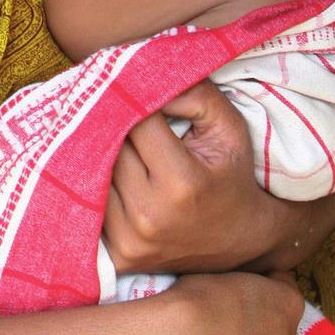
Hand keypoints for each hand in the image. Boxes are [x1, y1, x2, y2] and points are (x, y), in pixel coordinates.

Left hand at [104, 80, 272, 274]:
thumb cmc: (233, 173)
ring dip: (103, 157)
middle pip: (110, 148)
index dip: (138, 104)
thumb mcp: (227, 125)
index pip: (135, 122)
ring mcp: (130, 241)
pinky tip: (111, 176)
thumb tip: (144, 77)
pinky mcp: (118, 258)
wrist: (242, 238)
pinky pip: (91, 206)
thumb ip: (192, 93)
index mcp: (180, 183)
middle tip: (130, 120)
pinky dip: (97, 188)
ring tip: (126, 150)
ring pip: (94, 175)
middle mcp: (149, 216)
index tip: (144, 99)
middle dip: (119, 128)